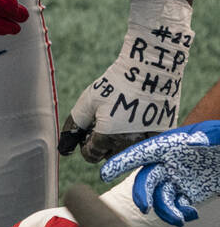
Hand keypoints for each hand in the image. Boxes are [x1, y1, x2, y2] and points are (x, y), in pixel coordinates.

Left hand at [59, 0, 192, 162]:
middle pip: (109, 155)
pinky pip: (146, 145)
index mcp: (107, 137)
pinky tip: (137, 118)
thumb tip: (64, 147)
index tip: (88, 130)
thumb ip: (74, 124)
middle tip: (104, 122)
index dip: (85, 143)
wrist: (150, 71)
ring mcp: (147, 142)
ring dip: (120, 141)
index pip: (91, 155)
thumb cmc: (116, 84)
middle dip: (102, 143)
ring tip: (120, 118)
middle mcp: (128, 145)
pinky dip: (139, 136)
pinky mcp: (162, 137)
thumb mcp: (88, 101)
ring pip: (128, 152)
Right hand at [101, 120, 219, 226]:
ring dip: (165, 211)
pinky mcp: (188, 192)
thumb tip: (197, 141)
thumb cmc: (217, 136)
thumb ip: (207, 134)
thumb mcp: (214, 133)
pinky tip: (191, 214)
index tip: (105, 174)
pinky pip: (176, 206)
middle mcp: (166, 164)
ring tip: (179, 219)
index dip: (120, 163)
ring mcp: (175, 179)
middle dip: (142, 195)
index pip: (138, 154)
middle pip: (145, 180)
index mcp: (166, 147)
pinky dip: (181, 213)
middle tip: (145, 208)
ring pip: (159, 198)